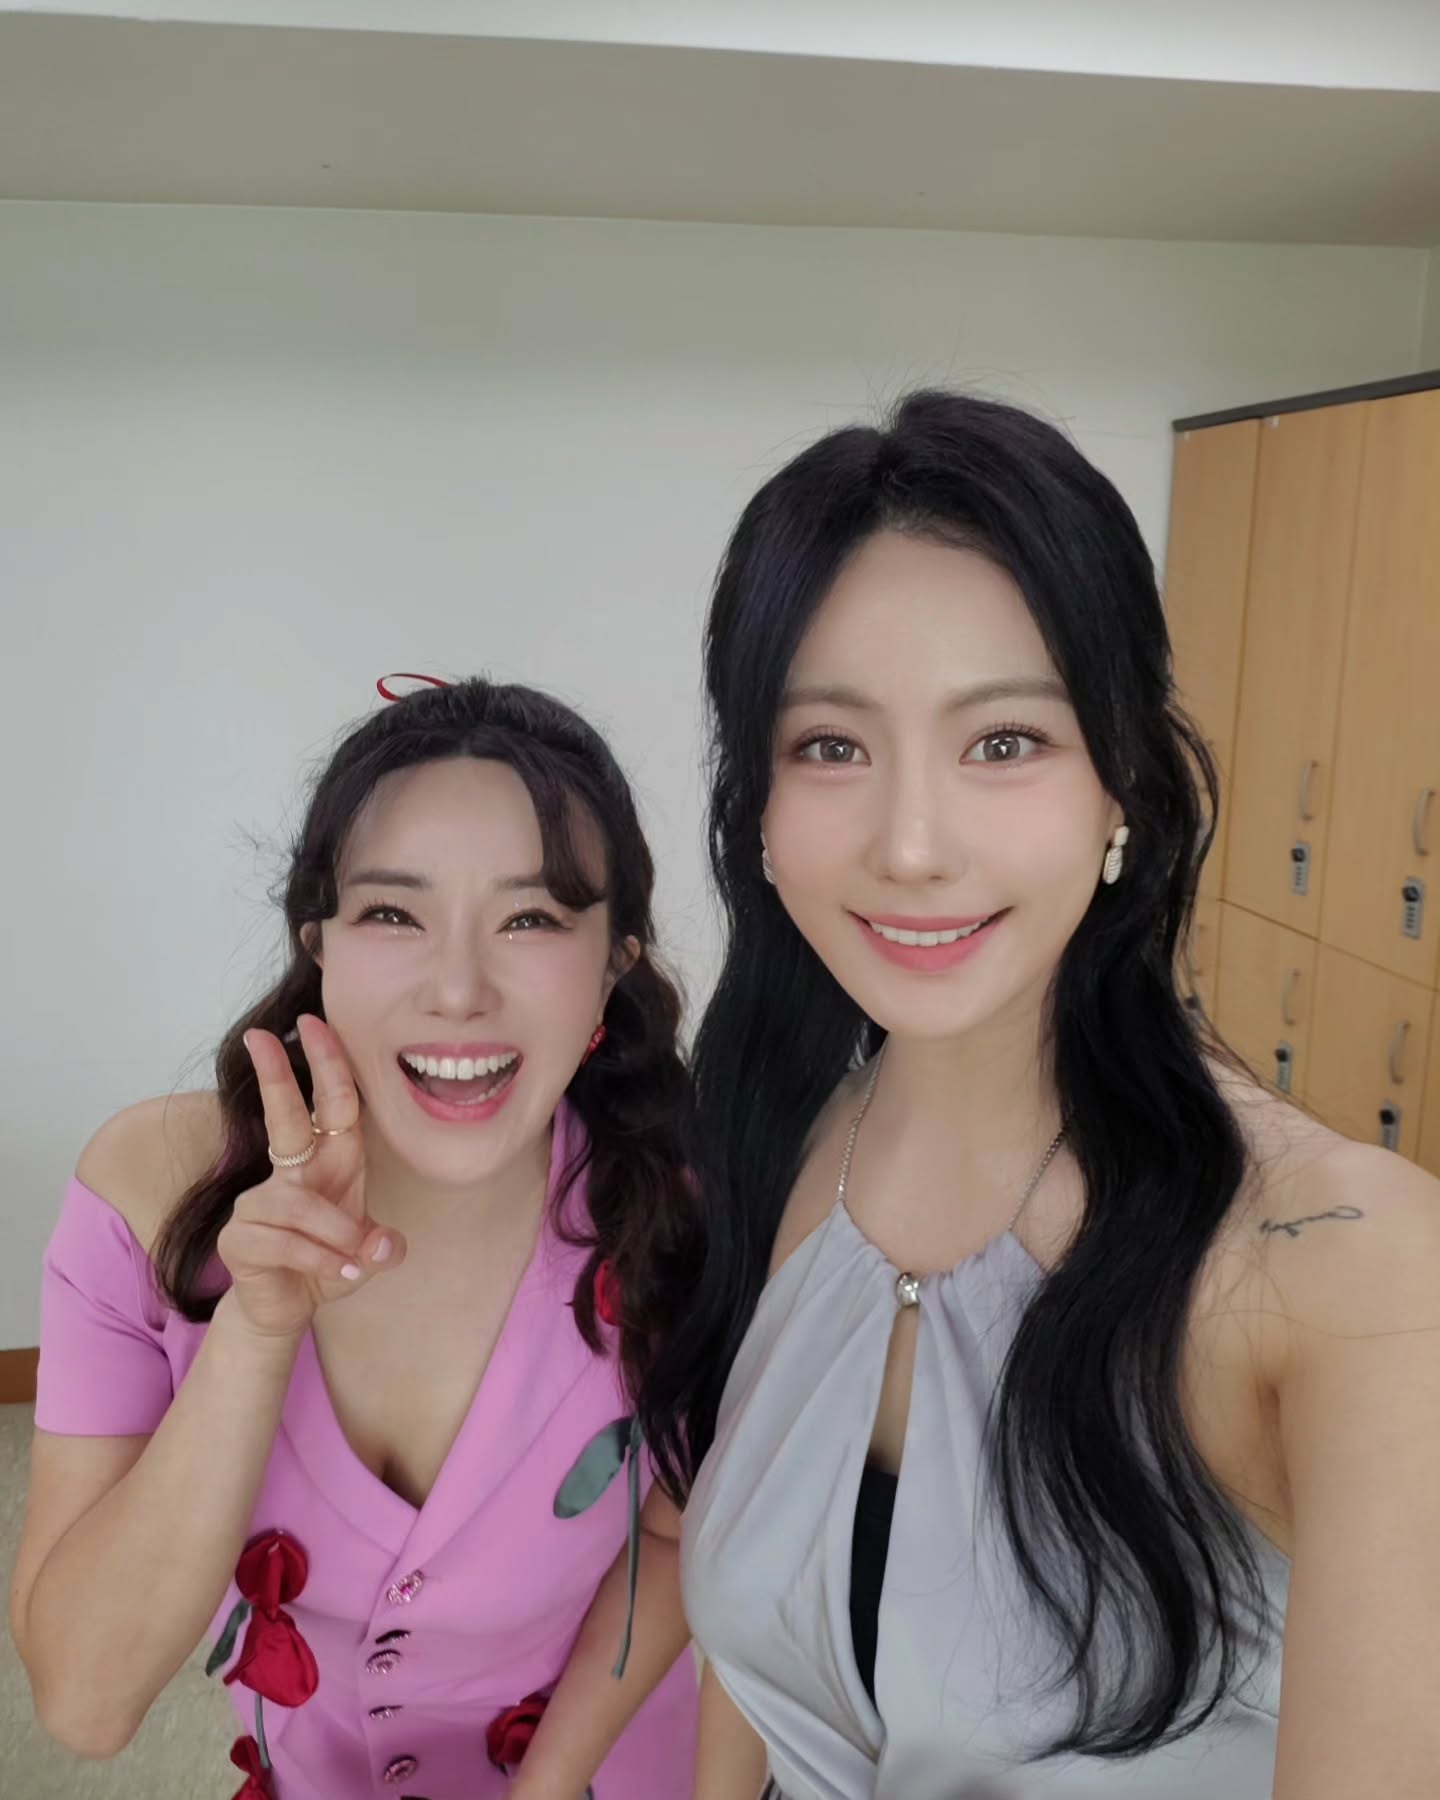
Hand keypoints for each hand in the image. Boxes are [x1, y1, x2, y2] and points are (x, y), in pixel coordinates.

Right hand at [216, 1014, 402, 1340]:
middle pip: (283, 1116)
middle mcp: (290, 1173)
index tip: (313, 1022)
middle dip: (276, 1074)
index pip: (330, 1105)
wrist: (289, 1309)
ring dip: (336, 1235)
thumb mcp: (368, 1254)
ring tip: (353, 1262)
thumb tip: (382, 1245)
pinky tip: (338, 1276)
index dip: (326, 1064)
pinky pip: (287, 1242)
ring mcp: (259, 1203)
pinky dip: (321, 1262)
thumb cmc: (329, 1264)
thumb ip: (382, 1247)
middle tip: (261, 1035)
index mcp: (328, 1162)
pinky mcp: (240, 1237)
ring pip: (300, 1204)